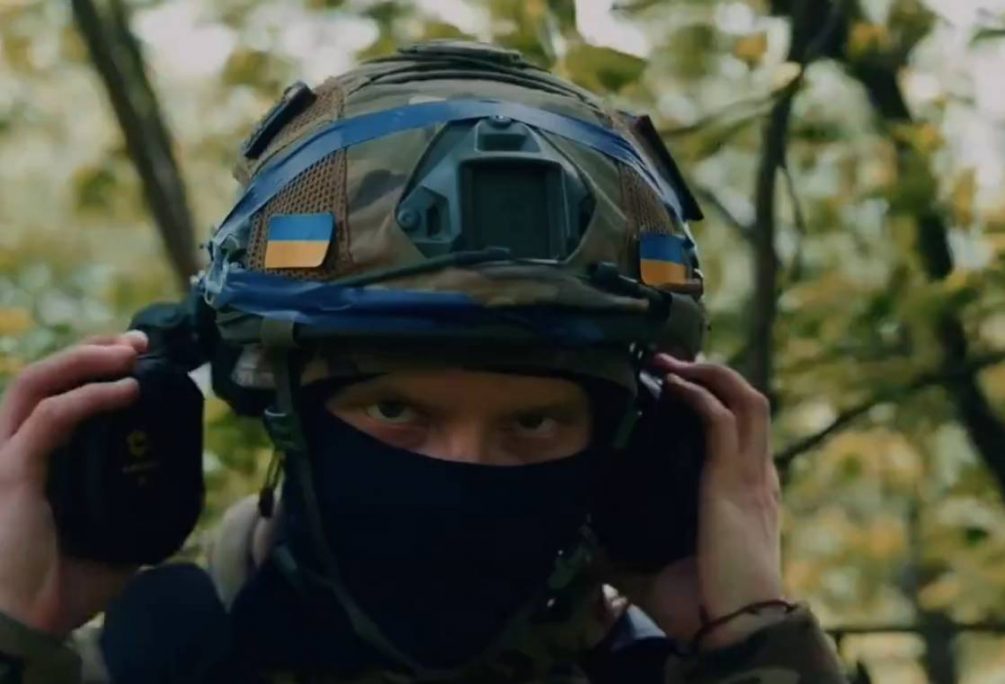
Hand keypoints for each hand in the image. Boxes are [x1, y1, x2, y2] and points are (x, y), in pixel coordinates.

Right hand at [0, 333, 146, 636]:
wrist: (28, 626)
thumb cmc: (61, 585)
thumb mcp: (114, 535)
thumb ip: (134, 505)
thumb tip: (176, 485)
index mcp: (36, 458)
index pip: (56, 394)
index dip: (92, 367)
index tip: (141, 357)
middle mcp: (15, 449)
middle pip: (42, 376)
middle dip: (92, 348)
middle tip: (140, 341)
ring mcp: (8, 459)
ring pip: (35, 384)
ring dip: (85, 358)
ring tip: (132, 351)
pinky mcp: (10, 474)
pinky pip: (47, 421)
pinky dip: (87, 398)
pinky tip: (126, 391)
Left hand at [612, 354, 783, 649]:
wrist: (736, 629)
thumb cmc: (703, 607)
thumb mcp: (659, 569)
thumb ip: (625, 552)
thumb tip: (584, 544)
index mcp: (750, 495)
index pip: (745, 432)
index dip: (718, 402)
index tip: (676, 387)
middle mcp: (757, 477)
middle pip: (752, 403)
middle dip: (715, 374)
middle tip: (670, 362)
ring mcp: (750, 477)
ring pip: (747, 401)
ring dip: (709, 373)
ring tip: (672, 362)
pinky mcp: (733, 482)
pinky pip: (722, 421)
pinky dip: (699, 395)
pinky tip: (671, 384)